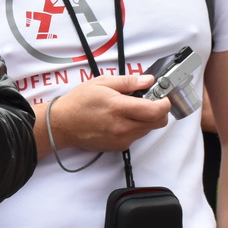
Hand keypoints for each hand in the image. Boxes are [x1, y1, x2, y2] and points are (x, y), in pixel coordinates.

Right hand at [43, 74, 170, 154]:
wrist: (62, 125)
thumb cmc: (78, 103)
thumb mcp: (101, 83)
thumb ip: (128, 82)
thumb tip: (148, 80)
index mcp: (119, 108)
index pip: (155, 111)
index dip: (164, 103)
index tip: (163, 97)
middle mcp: (123, 126)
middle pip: (158, 122)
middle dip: (159, 111)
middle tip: (150, 102)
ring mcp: (121, 139)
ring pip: (148, 130)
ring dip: (147, 119)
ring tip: (130, 109)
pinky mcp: (119, 146)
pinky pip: (136, 136)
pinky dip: (135, 127)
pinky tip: (122, 119)